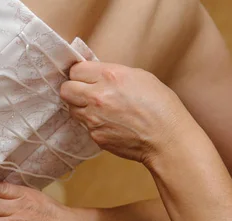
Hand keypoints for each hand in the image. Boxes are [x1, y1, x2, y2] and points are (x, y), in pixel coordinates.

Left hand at [61, 61, 202, 165]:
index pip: (75, 70)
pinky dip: (93, 123)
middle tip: (86, 92)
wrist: (166, 139)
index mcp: (109, 76)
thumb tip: (96, 75)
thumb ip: (113, 74)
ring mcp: (93, 118)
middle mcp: (97, 96)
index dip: (81, 74)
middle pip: (65, 89)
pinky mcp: (95, 136)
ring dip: (80, 107)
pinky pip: (84, 126)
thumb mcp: (139, 77)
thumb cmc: (160, 106)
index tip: (87, 77)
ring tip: (99, 109)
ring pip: (71, 108)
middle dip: (74, 89)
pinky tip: (109, 123)